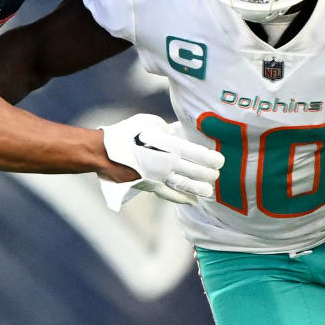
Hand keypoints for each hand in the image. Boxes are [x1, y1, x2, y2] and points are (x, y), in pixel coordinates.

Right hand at [100, 114, 223, 205]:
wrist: (103, 153)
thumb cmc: (125, 134)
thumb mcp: (148, 123)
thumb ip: (166, 129)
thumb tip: (174, 134)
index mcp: (170, 147)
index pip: (196, 154)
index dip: (210, 158)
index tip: (220, 161)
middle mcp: (168, 164)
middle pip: (194, 171)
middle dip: (207, 174)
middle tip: (217, 175)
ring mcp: (159, 177)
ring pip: (184, 185)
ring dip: (198, 188)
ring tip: (209, 191)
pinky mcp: (149, 186)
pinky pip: (168, 194)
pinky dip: (180, 198)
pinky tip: (191, 201)